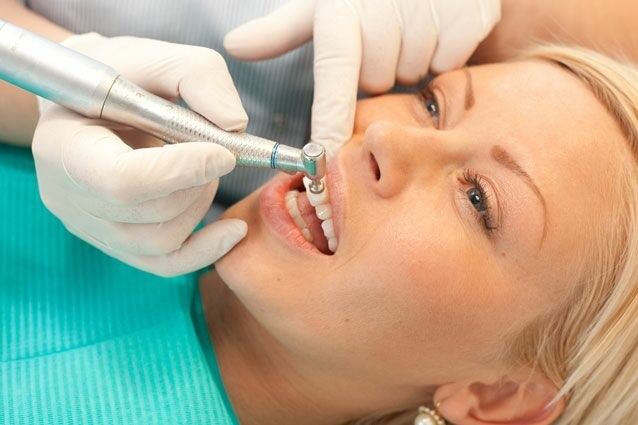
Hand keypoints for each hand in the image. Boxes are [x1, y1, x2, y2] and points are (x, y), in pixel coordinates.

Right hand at [33, 33, 248, 276]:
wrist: (96, 102)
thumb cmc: (124, 76)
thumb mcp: (159, 57)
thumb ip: (199, 78)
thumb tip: (235, 126)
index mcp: (65, 145)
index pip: (123, 181)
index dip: (182, 171)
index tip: (223, 152)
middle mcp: (68, 196)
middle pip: (150, 214)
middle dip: (199, 182)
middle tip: (214, 149)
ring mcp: (90, 225)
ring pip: (162, 241)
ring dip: (202, 202)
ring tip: (203, 166)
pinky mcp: (116, 241)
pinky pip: (164, 264)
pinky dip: (206, 251)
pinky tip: (234, 231)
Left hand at [224, 0, 499, 155]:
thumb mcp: (327, 3)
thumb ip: (283, 31)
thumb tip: (235, 47)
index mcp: (342, 12)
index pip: (334, 78)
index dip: (331, 122)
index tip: (325, 159)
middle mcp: (383, 11)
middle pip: (377, 83)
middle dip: (379, 69)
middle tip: (386, 34)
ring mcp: (428, 12)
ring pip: (412, 75)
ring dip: (411, 60)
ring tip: (413, 25)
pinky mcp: (469, 16)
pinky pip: (449, 63)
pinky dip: (446, 52)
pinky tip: (440, 25)